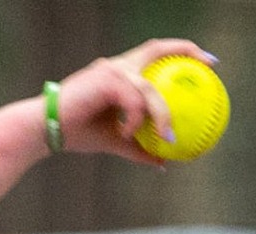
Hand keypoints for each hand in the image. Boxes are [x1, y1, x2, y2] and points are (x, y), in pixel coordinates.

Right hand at [52, 39, 217, 162]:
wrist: (45, 130)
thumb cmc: (76, 133)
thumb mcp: (115, 142)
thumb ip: (140, 148)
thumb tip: (163, 162)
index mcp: (120, 75)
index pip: (153, 55)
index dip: (180, 53)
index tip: (205, 63)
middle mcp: (117, 66)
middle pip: (156, 49)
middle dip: (185, 51)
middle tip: (210, 65)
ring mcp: (111, 70)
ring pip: (149, 88)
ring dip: (161, 114)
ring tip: (169, 136)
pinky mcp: (104, 81)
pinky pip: (133, 102)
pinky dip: (134, 120)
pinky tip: (126, 133)